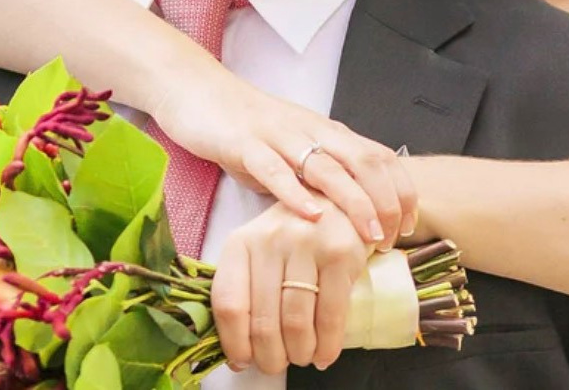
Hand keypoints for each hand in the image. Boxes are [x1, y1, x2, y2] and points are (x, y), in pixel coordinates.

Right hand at [151, 64, 415, 248]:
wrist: (200, 92)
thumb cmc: (249, 128)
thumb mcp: (293, 151)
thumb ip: (319, 177)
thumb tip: (348, 221)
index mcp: (327, 132)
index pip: (378, 155)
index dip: (400, 189)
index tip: (411, 223)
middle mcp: (311, 130)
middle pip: (363, 161)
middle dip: (385, 200)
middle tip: (393, 237)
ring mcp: (279, 135)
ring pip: (326, 166)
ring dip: (353, 201)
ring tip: (368, 234)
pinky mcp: (245, 143)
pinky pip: (274, 169)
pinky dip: (295, 192)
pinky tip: (310, 216)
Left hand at [211, 198, 370, 373]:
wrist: (336, 203)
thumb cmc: (291, 239)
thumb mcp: (257, 253)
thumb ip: (244, 292)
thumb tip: (238, 355)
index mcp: (241, 242)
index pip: (229, 303)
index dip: (234, 343)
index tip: (243, 361)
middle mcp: (271, 239)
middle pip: (263, 320)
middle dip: (270, 357)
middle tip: (277, 364)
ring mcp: (307, 243)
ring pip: (296, 322)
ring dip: (299, 353)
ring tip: (302, 357)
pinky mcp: (340, 253)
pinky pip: (330, 315)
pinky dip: (327, 345)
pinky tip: (324, 353)